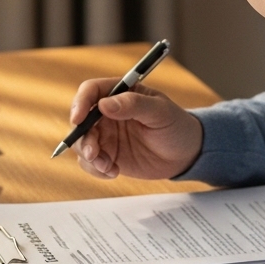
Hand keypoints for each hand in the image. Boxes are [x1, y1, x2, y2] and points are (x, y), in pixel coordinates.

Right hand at [69, 78, 203, 180]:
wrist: (186, 154)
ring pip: (82, 143)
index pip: (91, 91)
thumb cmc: (176, 125)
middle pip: (80, 120)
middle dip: (82, 138)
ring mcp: (106, 135)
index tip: (78, 119)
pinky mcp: (108, 154)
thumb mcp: (160, 112)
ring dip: (89, 157)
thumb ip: (134, 105)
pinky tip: (113, 172)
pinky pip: (90, 162)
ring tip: (109, 167)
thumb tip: (104, 105)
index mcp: (120, 94)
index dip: (80, 103)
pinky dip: (96, 169)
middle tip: (94, 154)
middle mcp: (108, 113)